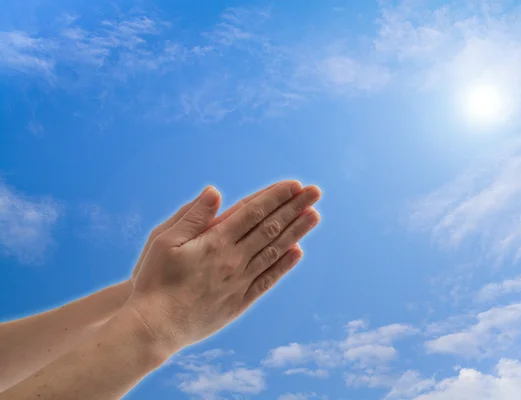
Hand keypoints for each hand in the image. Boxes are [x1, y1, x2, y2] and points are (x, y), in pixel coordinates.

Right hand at [125, 181, 320, 351]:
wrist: (154, 328)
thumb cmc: (154, 281)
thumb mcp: (163, 241)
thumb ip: (193, 216)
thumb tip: (216, 191)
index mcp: (215, 242)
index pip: (252, 212)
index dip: (275, 196)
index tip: (294, 184)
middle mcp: (233, 260)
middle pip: (270, 228)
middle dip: (294, 207)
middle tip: (315, 192)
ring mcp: (239, 282)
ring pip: (274, 251)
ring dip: (296, 232)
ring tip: (314, 216)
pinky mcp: (239, 302)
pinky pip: (268, 280)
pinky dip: (284, 265)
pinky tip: (298, 252)